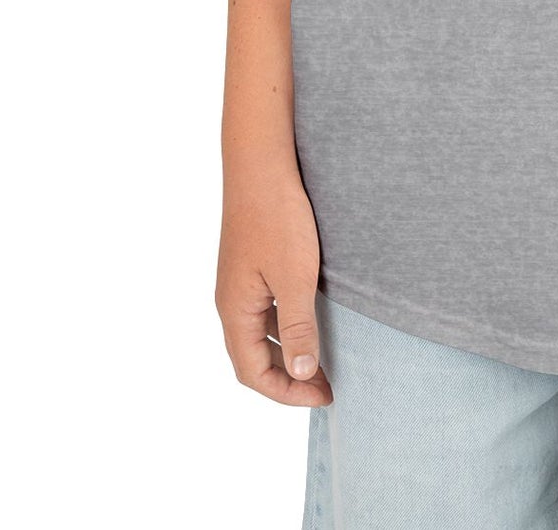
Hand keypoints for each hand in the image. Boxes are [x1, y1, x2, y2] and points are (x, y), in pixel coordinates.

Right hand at [216, 165, 331, 407]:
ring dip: (285, 353)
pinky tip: (309, 319)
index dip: (287, 393)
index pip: (252, 373)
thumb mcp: (294, 277)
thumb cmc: (277, 217)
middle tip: (327, 385)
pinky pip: (263, 309)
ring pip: (258, 334)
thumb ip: (296, 327)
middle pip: (252, 358)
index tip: (324, 396)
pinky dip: (284, 327)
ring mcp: (239, 282)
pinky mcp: (250, 263)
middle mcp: (230, 301)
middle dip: (287, 378)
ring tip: (322, 359)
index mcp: (235, 311)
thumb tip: (301, 373)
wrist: (261, 163)